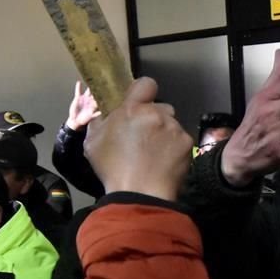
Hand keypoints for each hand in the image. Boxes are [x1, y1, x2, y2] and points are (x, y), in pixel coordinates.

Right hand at [66, 81, 100, 130]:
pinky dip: (78, 87)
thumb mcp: (91, 117)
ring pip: (88, 91)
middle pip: (95, 92)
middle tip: (102, 81)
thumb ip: (96, 114)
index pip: (100, 98)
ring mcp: (84, 98)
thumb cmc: (85, 119)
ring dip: (89, 86)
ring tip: (91, 79)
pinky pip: (78, 91)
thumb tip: (102, 112)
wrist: (76, 120)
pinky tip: (79, 82)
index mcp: (94, 104)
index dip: (103, 94)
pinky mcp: (78, 98)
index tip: (107, 89)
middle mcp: (90, 100)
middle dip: (98, 88)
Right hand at [84, 77, 191, 200]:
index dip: (142, 91)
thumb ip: (100, 120)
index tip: (138, 103)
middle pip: (160, 107)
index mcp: (133, 109)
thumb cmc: (113, 169)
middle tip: (143, 136)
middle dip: (153, 117)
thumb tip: (105, 112)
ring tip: (153, 153)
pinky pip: (180, 139)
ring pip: (171, 124)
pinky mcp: (187, 143)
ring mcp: (174, 128)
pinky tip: (164, 161)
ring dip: (163, 132)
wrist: (140, 194)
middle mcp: (157, 114)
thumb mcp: (93, 142)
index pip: (145, 83)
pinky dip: (174, 147)